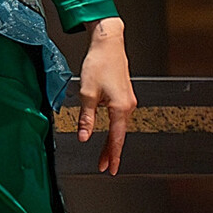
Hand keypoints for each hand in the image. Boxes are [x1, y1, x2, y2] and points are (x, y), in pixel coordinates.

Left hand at [75, 17, 135, 174]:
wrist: (109, 43)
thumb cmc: (99, 64)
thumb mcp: (87, 93)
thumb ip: (86, 118)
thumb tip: (84, 137)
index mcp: (120, 108)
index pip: (116, 138)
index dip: (113, 155)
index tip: (110, 169)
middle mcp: (128, 106)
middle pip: (119, 135)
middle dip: (112, 152)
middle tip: (104, 167)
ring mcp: (128, 100)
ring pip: (120, 127)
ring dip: (112, 141)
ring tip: (104, 155)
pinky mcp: (125, 95)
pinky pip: (120, 118)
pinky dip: (114, 129)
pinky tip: (108, 134)